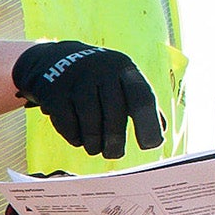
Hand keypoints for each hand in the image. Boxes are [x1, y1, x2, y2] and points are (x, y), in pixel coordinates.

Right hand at [9, 40, 164, 159]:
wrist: (55, 59)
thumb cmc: (98, 78)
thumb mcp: (122, 80)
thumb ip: (142, 104)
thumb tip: (160, 134)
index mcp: (124, 68)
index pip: (142, 96)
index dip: (148, 123)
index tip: (150, 146)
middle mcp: (102, 69)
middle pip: (115, 112)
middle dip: (116, 140)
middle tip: (115, 154)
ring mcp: (77, 78)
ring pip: (90, 120)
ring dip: (94, 142)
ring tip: (95, 149)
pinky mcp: (54, 90)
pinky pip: (68, 123)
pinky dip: (74, 136)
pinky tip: (79, 138)